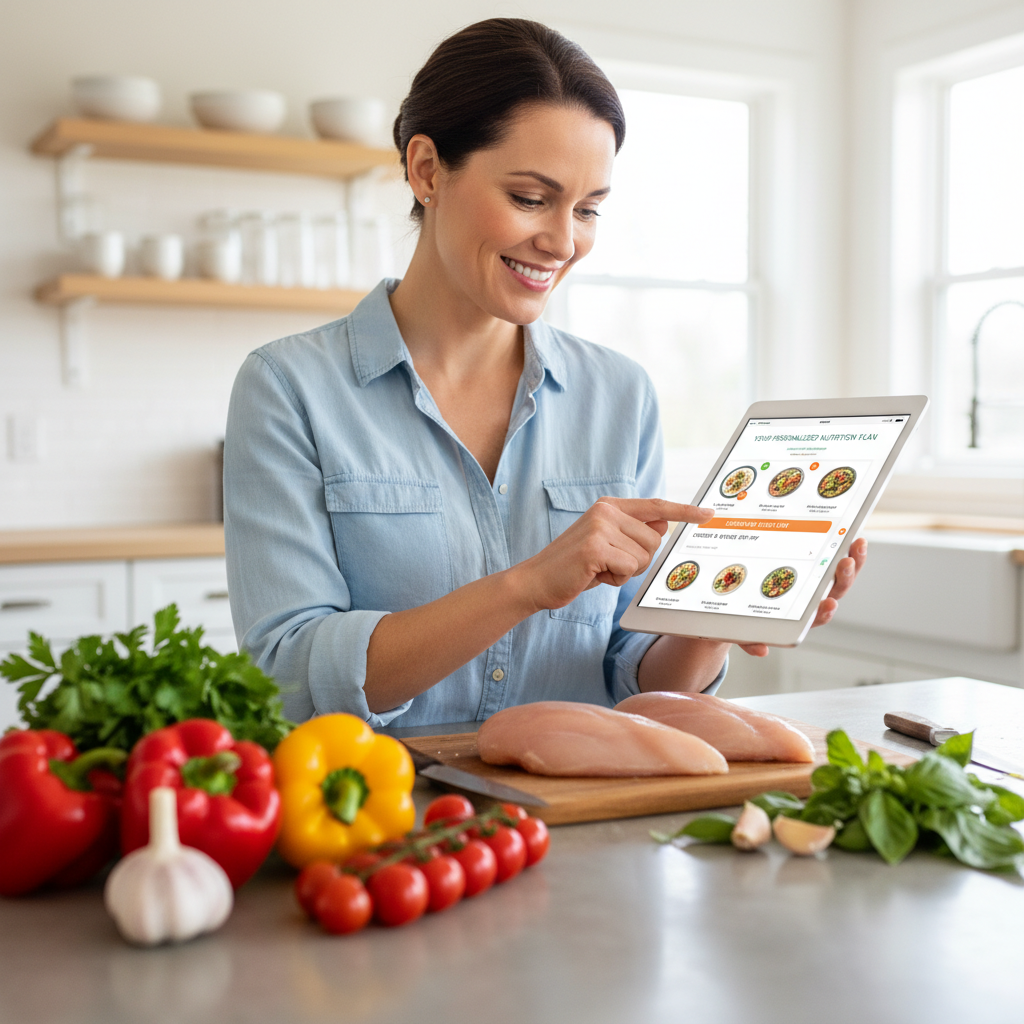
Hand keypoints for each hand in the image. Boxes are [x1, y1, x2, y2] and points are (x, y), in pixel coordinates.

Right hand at [514, 498, 713, 613]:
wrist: (537, 580)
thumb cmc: (575, 566)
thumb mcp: (607, 545)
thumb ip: (634, 533)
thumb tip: (665, 525)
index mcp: (610, 506)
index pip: (657, 506)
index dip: (684, 511)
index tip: (708, 514)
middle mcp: (606, 511)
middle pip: (654, 540)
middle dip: (638, 560)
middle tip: (609, 564)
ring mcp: (600, 527)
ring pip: (644, 557)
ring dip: (625, 572)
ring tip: (599, 569)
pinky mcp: (595, 547)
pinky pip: (628, 568)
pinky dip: (615, 579)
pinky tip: (594, 575)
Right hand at [737, 537, 867, 657]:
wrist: (738, 598)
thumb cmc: (744, 620)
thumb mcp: (741, 632)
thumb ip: (748, 642)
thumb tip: (761, 650)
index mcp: (800, 618)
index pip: (817, 617)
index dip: (825, 612)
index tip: (829, 604)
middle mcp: (814, 601)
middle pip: (836, 592)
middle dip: (844, 578)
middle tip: (846, 563)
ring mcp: (819, 583)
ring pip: (842, 575)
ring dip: (854, 561)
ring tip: (858, 544)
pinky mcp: (818, 566)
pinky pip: (838, 558)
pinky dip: (847, 549)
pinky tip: (852, 536)